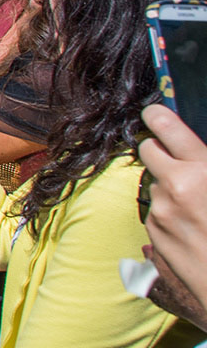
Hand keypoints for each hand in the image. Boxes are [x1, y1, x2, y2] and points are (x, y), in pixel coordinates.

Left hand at [139, 104, 206, 315]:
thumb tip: (199, 156)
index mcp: (200, 170)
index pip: (165, 127)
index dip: (158, 116)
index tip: (155, 113)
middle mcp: (174, 187)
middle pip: (147, 150)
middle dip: (158, 148)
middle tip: (174, 155)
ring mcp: (161, 213)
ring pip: (154, 184)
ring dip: (167, 186)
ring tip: (197, 203)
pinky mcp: (154, 235)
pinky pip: (157, 213)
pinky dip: (169, 214)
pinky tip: (193, 226)